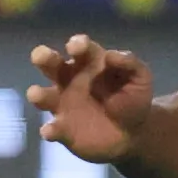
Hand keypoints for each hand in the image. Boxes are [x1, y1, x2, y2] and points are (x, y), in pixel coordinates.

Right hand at [28, 34, 153, 163]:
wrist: (134, 133)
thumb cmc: (133, 98)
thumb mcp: (140, 78)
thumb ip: (129, 63)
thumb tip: (110, 55)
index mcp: (89, 63)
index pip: (79, 48)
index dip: (77, 44)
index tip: (77, 47)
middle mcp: (69, 80)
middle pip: (50, 64)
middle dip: (43, 57)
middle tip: (42, 56)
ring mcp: (62, 104)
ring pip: (41, 96)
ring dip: (37, 94)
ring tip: (37, 95)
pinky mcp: (62, 129)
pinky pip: (51, 129)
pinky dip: (49, 129)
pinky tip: (51, 131)